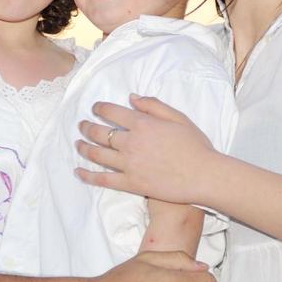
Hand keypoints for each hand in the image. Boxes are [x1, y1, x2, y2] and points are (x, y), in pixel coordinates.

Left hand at [75, 96, 219, 205]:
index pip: (112, 112)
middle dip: (87, 127)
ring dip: (84, 148)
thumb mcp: (178, 117)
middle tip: (81, 126)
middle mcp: (131, 143)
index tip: (95, 109)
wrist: (204, 176)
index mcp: (143, 124)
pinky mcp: (131, 184)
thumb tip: (132, 98)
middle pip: (100, 133)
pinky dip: (88, 176)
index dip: (100, 109)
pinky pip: (104, 180)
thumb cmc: (196, 146)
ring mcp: (129, 165)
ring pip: (97, 155)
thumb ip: (154, 106)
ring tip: (78, 144)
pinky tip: (78, 172)